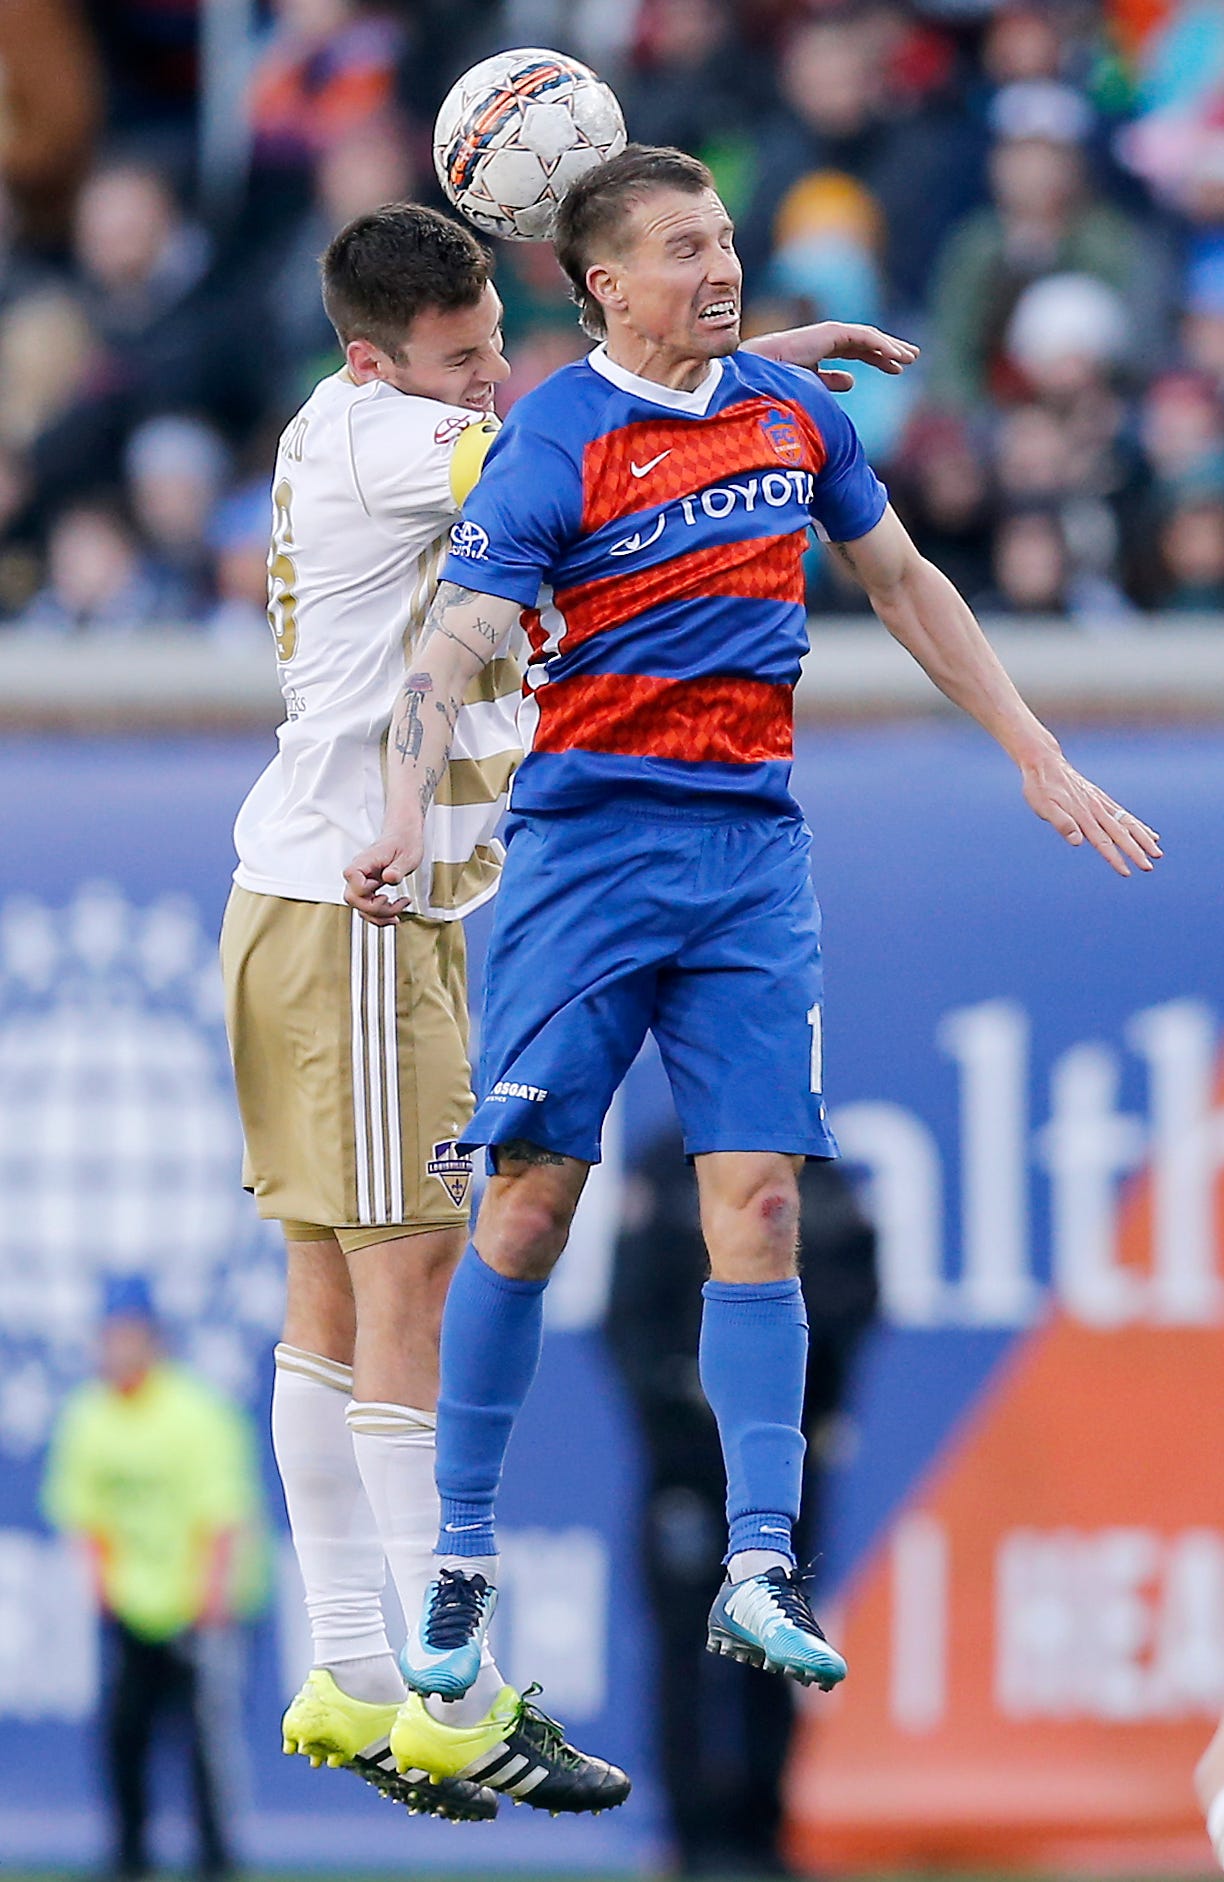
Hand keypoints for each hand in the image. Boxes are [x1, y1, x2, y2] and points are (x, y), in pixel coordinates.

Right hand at [344, 832, 420, 923]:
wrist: (404, 836)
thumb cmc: (404, 842)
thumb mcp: (407, 856)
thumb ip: (397, 869)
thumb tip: (389, 878)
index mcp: (366, 861)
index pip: (352, 879)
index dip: (366, 891)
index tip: (383, 893)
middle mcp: (360, 872)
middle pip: (353, 898)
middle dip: (375, 909)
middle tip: (394, 907)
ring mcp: (363, 881)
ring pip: (359, 907)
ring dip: (378, 916)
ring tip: (397, 914)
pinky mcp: (369, 888)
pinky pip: (366, 907)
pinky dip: (379, 915)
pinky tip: (393, 914)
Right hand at [749, 321, 918, 391]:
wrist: (756, 375)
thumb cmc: (773, 385)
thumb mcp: (808, 388)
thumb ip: (829, 383)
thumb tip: (853, 381)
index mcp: (819, 350)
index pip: (854, 351)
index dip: (876, 359)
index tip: (896, 368)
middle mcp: (825, 339)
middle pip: (865, 342)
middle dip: (888, 350)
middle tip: (911, 358)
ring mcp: (827, 334)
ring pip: (867, 338)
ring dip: (890, 347)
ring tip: (910, 357)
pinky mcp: (830, 333)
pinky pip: (861, 337)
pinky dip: (879, 346)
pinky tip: (894, 356)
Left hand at [1021, 752, 1162, 876]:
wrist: (1044, 762)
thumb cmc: (1039, 787)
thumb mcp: (1043, 806)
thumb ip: (1061, 823)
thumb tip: (1077, 841)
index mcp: (1082, 815)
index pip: (1102, 841)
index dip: (1114, 858)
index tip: (1127, 872)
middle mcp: (1096, 809)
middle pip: (1120, 834)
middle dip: (1136, 852)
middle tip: (1149, 867)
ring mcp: (1101, 803)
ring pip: (1127, 823)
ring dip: (1143, 839)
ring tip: (1157, 852)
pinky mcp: (1101, 799)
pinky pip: (1124, 814)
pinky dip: (1138, 825)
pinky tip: (1149, 834)